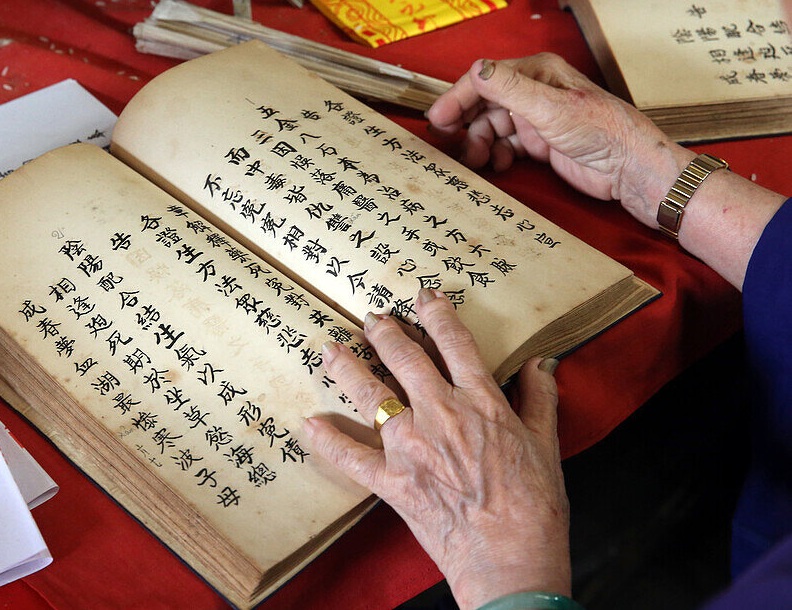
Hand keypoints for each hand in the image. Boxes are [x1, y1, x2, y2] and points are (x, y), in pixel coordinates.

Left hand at [303, 289, 570, 609]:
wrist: (511, 559)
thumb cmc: (535, 506)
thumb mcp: (546, 446)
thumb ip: (539, 399)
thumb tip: (540, 363)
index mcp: (481, 402)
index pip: (455, 344)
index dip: (437, 315)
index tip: (424, 296)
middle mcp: (441, 415)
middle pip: (404, 360)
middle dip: (385, 333)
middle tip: (371, 318)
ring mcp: (411, 447)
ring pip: (370, 395)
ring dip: (347, 368)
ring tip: (329, 350)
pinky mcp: (392, 481)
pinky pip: (351, 457)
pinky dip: (328, 441)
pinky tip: (310, 424)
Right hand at [427, 54, 692, 228]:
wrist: (630, 169)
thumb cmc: (602, 131)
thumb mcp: (551, 108)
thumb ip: (510, 88)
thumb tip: (476, 69)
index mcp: (537, 72)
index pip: (486, 78)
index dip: (458, 98)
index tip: (438, 120)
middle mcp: (534, 91)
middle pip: (484, 103)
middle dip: (465, 123)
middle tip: (448, 143)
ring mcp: (536, 118)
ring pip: (491, 126)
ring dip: (478, 143)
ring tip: (475, 160)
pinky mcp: (540, 142)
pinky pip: (504, 145)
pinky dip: (495, 155)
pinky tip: (498, 165)